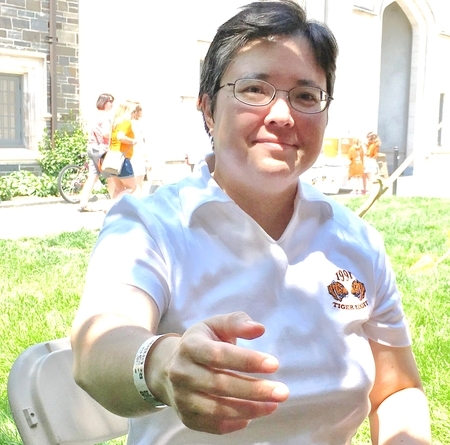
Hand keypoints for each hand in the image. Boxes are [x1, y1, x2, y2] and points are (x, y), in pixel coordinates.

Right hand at [158, 312, 288, 434]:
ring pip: (218, 409)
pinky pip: (214, 425)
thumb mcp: (216, 325)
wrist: (169, 367)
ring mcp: (182, 398)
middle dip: (254, 390)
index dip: (247, 360)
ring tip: (273, 405)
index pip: (219, 355)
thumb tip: (259, 329)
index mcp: (190, 346)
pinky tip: (253, 414)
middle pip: (220, 385)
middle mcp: (181, 373)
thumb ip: (238, 322)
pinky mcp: (186, 417)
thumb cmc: (202, 343)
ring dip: (250, 408)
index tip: (274, 364)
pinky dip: (236, 423)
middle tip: (282, 392)